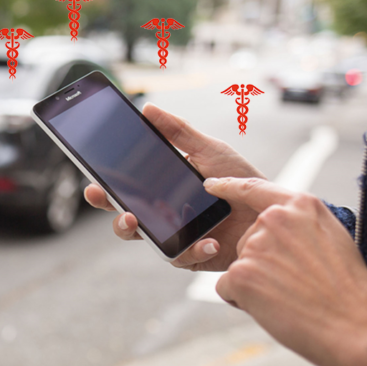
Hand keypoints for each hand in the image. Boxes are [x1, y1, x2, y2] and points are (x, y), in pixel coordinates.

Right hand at [84, 102, 264, 270]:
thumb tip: (148, 108)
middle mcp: (164, 216)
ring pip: (146, 241)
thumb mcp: (209, 149)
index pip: (125, 190)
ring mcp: (177, 237)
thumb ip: (178, 132)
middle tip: (104, 200)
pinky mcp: (195, 256)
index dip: (104, 189)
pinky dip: (193, 249)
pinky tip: (208, 241)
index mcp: (161, 190)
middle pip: (126, 219)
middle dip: (111, 212)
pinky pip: (183, 257)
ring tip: (136, 220)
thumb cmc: (242, 179)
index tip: (93, 183)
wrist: (273, 210)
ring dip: (136, 231)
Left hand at [206, 177, 366, 365]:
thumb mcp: (330, 238)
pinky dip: (242, 300)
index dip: (229, 187)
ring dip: (255, 284)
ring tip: (289, 296)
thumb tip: (268, 228)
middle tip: (295, 283)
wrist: (355, 325)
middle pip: (246, 240)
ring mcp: (255, 244)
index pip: (255, 189)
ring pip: (239, 266)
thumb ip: (298, 225)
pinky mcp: (240, 272)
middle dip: (261, 263)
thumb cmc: (345, 289)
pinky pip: (227, 287)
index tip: (210, 185)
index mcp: (300, 206)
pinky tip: (273, 307)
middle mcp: (274, 219)